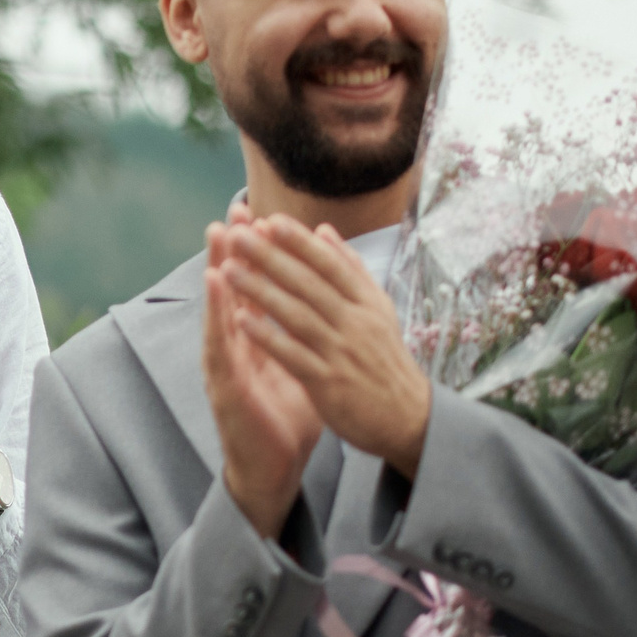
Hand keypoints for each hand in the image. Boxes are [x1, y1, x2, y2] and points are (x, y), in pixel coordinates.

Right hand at [204, 205, 323, 536]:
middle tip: (233, 212)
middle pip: (232, 293)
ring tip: (217, 241)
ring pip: (219, 313)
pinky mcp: (224, 389)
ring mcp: (225, 367)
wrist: (273, 470)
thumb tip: (322, 305)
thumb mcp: (301, 367)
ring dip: (217, 275)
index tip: (262, 216)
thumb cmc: (286, 420)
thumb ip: (304, 335)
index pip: (256, 289)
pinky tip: (217, 292)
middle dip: (232, 252)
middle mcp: (236, 349)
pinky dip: (217, 318)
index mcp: (258, 342)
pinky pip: (219, 348)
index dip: (258, 255)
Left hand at [222, 212, 432, 476]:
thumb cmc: (384, 359)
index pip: (329, 264)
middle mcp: (356, 322)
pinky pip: (292, 355)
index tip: (269, 220)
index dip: (298, 242)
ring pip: (296, 315)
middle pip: (308, 284)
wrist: (407, 417)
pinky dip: (266, 336)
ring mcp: (341, 351)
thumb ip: (349, 269)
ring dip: (261, 291)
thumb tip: (323, 230)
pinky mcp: (328, 381)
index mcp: (367, 302)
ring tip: (229, 270)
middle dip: (271, 257)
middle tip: (238, 234)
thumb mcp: (377, 309)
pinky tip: (239, 320)